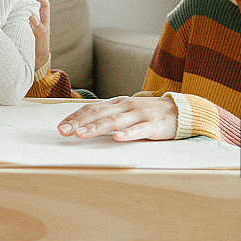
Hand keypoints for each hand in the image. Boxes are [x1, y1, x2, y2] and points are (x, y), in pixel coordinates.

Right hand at [24, 0, 49, 69]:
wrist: (34, 65)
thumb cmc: (38, 54)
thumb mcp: (40, 43)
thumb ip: (38, 31)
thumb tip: (32, 16)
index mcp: (43, 21)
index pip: (42, 2)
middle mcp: (37, 18)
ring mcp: (29, 20)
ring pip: (27, 3)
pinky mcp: (20, 24)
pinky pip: (19, 10)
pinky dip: (16, 2)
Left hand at [57, 96, 177, 140]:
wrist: (180, 110)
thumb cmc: (148, 113)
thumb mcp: (126, 111)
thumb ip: (108, 115)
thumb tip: (84, 124)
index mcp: (118, 103)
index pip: (92, 108)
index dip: (76, 116)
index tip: (61, 126)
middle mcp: (126, 106)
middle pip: (99, 113)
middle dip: (79, 122)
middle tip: (64, 131)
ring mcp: (139, 115)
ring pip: (115, 121)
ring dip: (96, 127)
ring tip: (81, 134)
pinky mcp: (153, 125)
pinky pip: (139, 130)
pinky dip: (127, 134)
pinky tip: (117, 138)